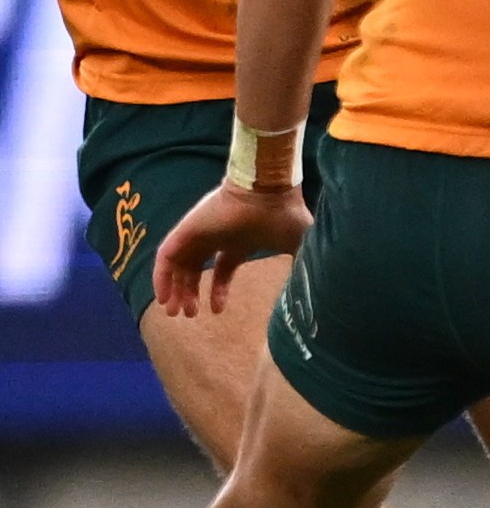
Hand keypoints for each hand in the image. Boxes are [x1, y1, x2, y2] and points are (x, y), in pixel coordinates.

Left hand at [153, 182, 310, 316]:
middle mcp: (217, 237)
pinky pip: (165, 256)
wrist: (270, 191)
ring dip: (173, 289)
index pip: (222, 269)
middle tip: (187, 316)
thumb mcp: (299, 245)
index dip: (218, 291)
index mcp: (239, 242)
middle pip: (194, 269)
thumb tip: (310, 287)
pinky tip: (163, 296)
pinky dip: (161, 276)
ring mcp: (199, 233)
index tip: (215, 311)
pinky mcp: (186, 230)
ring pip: (178, 264)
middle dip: (189, 293)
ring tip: (174, 311)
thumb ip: (301, 266)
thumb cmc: (284, 216)